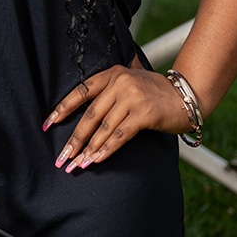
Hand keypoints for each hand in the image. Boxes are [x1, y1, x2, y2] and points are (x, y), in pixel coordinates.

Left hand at [44, 62, 190, 171]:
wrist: (188, 95)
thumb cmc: (157, 90)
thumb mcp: (133, 77)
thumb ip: (112, 82)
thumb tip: (88, 94)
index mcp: (112, 73)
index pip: (81, 91)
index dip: (63, 109)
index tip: (48, 124)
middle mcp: (120, 83)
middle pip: (90, 114)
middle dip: (74, 138)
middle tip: (62, 156)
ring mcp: (132, 98)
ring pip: (103, 127)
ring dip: (88, 148)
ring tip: (76, 163)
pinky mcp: (144, 114)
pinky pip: (120, 135)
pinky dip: (106, 149)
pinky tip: (96, 159)